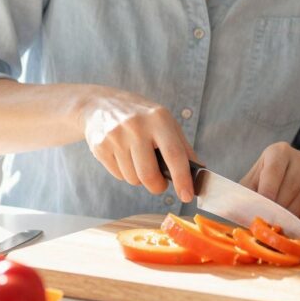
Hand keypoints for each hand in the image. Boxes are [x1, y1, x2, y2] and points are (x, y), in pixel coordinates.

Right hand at [78, 86, 196, 200]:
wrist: (101, 104)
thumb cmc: (141, 116)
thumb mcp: (165, 122)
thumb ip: (182, 147)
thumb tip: (199, 172)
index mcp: (158, 118)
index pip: (174, 154)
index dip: (182, 178)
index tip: (187, 196)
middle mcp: (136, 126)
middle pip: (149, 175)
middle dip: (157, 186)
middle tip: (159, 182)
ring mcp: (115, 136)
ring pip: (133, 179)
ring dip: (139, 178)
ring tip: (137, 159)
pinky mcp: (100, 146)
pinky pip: (118, 176)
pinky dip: (125, 173)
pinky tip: (123, 156)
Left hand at [240, 143, 299, 222]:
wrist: (285, 177)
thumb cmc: (263, 181)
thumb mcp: (252, 182)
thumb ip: (246, 193)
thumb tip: (243, 210)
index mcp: (279, 151)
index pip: (273, 171)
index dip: (267, 193)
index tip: (262, 210)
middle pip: (290, 186)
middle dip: (278, 207)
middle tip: (269, 222)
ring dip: (291, 215)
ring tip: (279, 225)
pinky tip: (292, 224)